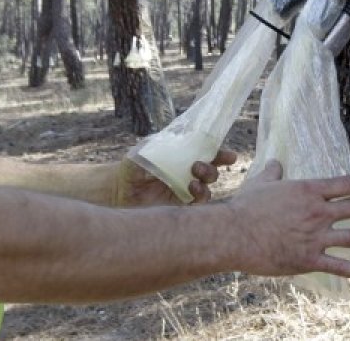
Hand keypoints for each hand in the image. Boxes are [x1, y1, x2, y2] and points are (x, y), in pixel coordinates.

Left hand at [114, 149, 238, 206]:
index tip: (230, 157)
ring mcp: (185, 190)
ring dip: (206, 184)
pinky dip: (198, 198)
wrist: (119, 188)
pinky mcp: (179, 206)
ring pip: (207, 188)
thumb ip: (161, 146)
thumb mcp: (144, 150)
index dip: (221, 155)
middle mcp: (188, 173)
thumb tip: (179, 143)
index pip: (208, 154)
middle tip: (197, 166)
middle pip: (212, 171)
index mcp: (184, 156)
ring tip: (193, 181)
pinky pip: (196, 204)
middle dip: (213, 168)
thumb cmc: (132, 165)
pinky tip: (190, 192)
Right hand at [225, 160, 349, 280]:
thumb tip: (276, 162)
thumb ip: (274, 172)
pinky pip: (339, 266)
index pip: (347, 184)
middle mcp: (318, 213)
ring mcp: (315, 237)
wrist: (234, 233)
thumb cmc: (246, 207)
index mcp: (309, 191)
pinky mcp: (309, 259)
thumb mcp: (261, 182)